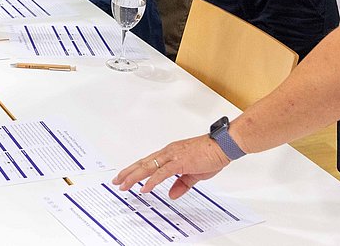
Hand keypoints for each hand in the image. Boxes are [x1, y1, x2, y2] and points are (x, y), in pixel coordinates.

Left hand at [112, 135, 230, 198]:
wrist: (223, 146)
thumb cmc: (211, 155)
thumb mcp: (194, 174)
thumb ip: (181, 184)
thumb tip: (172, 194)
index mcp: (171, 154)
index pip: (148, 162)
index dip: (135, 170)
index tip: (125, 176)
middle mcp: (168, 152)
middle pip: (143, 163)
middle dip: (128, 173)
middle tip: (116, 181)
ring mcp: (173, 156)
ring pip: (148, 167)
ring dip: (134, 176)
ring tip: (124, 185)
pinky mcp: (180, 161)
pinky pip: (162, 173)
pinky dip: (152, 181)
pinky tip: (144, 188)